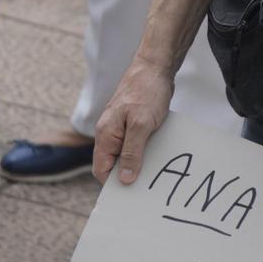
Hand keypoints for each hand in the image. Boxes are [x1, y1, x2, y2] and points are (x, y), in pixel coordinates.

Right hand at [93, 60, 173, 183]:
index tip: (129, 196)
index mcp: (105, 134)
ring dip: (140, 162)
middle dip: (127, 175)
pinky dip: (147, 150)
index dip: (113, 183)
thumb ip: (131, 152)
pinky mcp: (135, 121)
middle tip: (146, 187)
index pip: (101, 169)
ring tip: (156, 174)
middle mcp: (110, 132)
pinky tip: (161, 155)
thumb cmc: (146, 92)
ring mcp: (123, 126)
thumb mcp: (141, 125)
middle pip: (114, 163)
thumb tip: (124, 180)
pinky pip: (138, 142)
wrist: (156, 66)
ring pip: (127, 153)